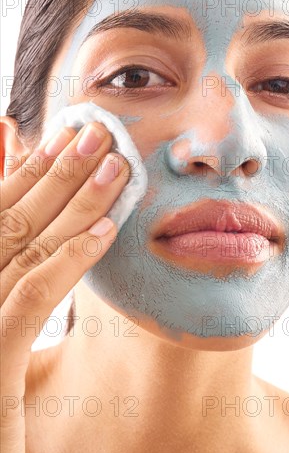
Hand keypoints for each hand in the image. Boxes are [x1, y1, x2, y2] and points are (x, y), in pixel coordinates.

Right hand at [0, 122, 129, 452]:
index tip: (64, 136)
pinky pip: (31, 300)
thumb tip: (45, 234)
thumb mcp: (1, 322)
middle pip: (15, 219)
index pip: (0, 213)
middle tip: (97, 129)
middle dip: (59, 171)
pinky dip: (67, 261)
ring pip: (27, 248)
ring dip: (75, 202)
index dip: (31, 172)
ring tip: (114, 163)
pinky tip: (106, 232)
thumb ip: (16, 275)